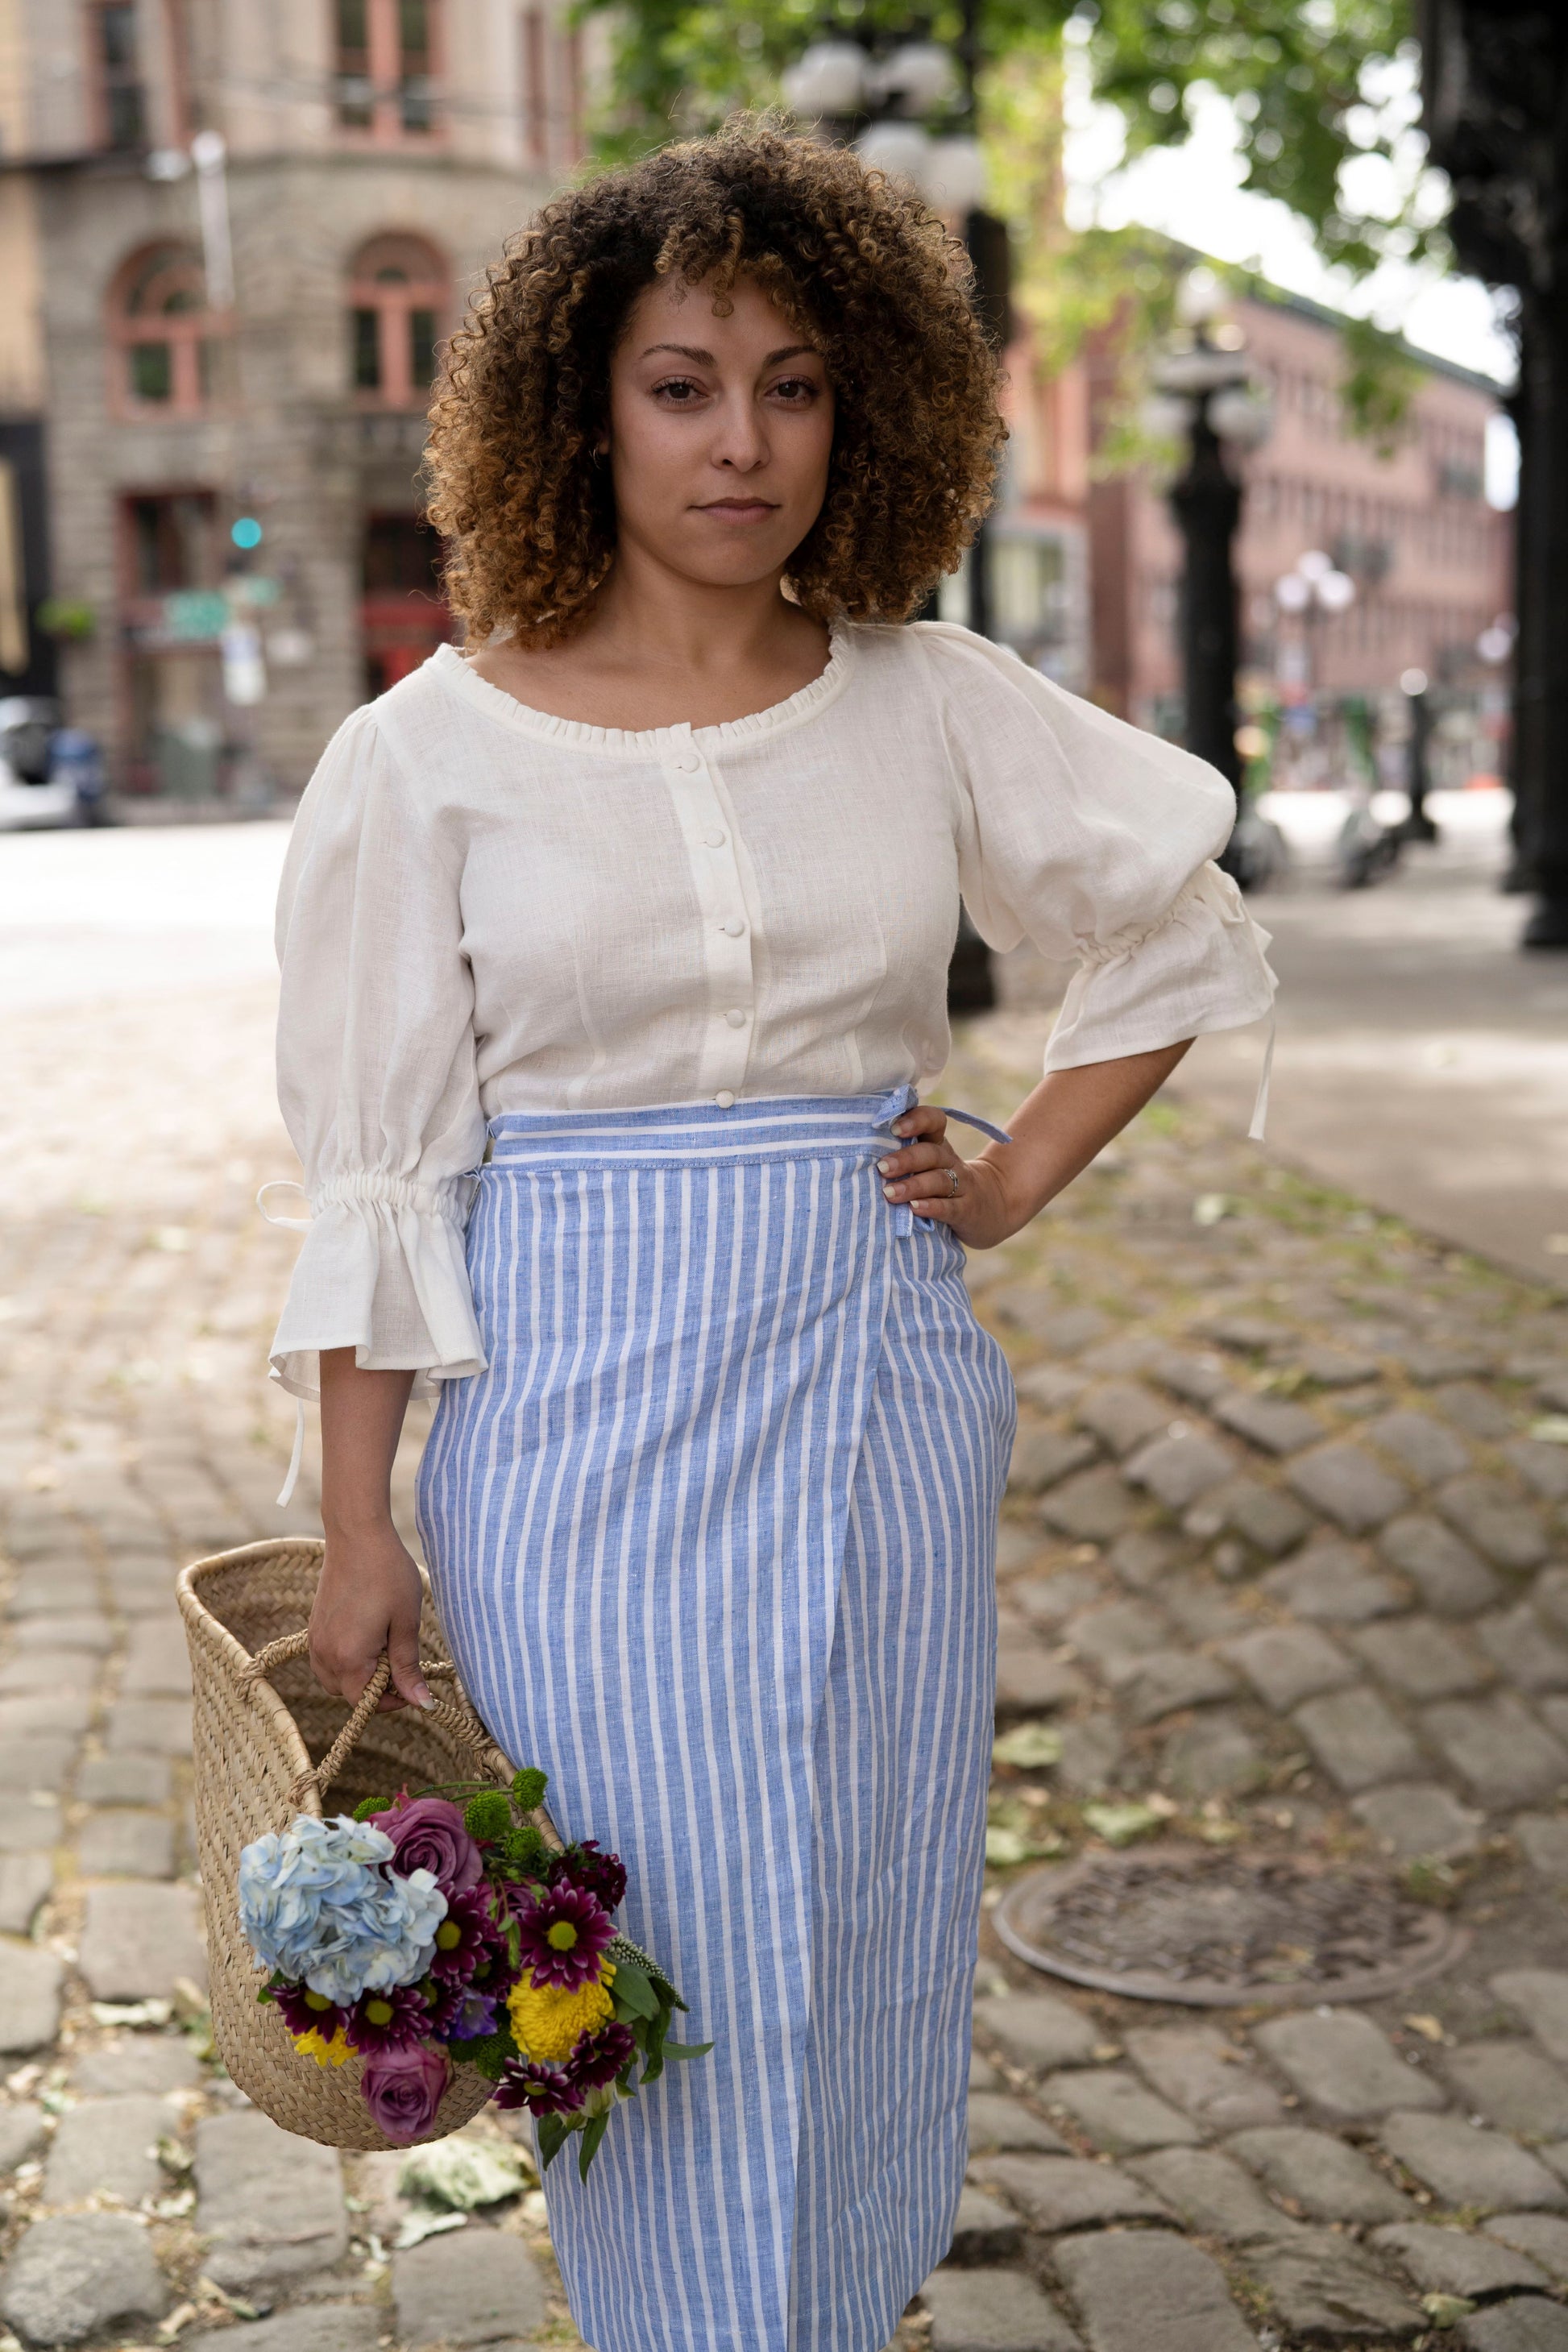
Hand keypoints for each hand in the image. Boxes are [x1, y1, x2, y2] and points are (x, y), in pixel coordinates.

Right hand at [310, 1522, 431, 1713]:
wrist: (357, 1535)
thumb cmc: (387, 1574)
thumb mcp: (406, 1622)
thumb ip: (408, 1667)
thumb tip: (421, 1703)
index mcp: (348, 1658)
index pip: (366, 1703)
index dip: (391, 1701)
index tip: (411, 1684)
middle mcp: (324, 1654)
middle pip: (348, 1694)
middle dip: (374, 1687)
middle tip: (399, 1659)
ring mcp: (315, 1641)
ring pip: (334, 1679)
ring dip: (358, 1674)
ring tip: (383, 1645)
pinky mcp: (313, 1627)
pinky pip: (326, 1660)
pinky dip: (345, 1660)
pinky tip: (366, 1635)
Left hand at [876, 1105, 1021, 1249]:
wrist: (990, 1208)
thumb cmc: (942, 1185)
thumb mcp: (929, 1165)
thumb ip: (902, 1157)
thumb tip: (856, 1153)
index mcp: (938, 1145)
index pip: (934, 1121)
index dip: (916, 1120)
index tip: (893, 1127)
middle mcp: (950, 1161)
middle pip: (931, 1153)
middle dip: (905, 1159)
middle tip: (882, 1167)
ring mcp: (961, 1186)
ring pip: (939, 1180)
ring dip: (913, 1185)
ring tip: (890, 1193)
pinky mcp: (966, 1210)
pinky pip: (949, 1207)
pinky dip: (932, 1207)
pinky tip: (914, 1209)